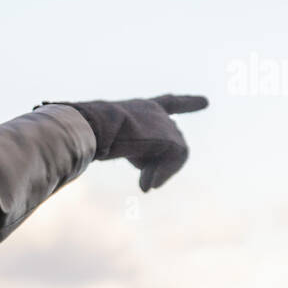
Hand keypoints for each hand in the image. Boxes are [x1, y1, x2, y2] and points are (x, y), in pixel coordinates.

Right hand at [39, 94, 208, 190]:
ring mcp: (163, 122)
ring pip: (175, 154)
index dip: (187, 103)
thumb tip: (119, 175)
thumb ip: (113, 151)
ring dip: (158, 173)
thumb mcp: (99, 142)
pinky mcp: (168, 136)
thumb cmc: (81, 133)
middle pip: (172, 142)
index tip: (206, 102)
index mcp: (138, 107)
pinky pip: (176, 160)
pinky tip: (144, 185)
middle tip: (146, 184)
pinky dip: (162, 175)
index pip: (167, 103)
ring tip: (143, 184)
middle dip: (162, 166)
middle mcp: (155, 111)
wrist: (86, 127)